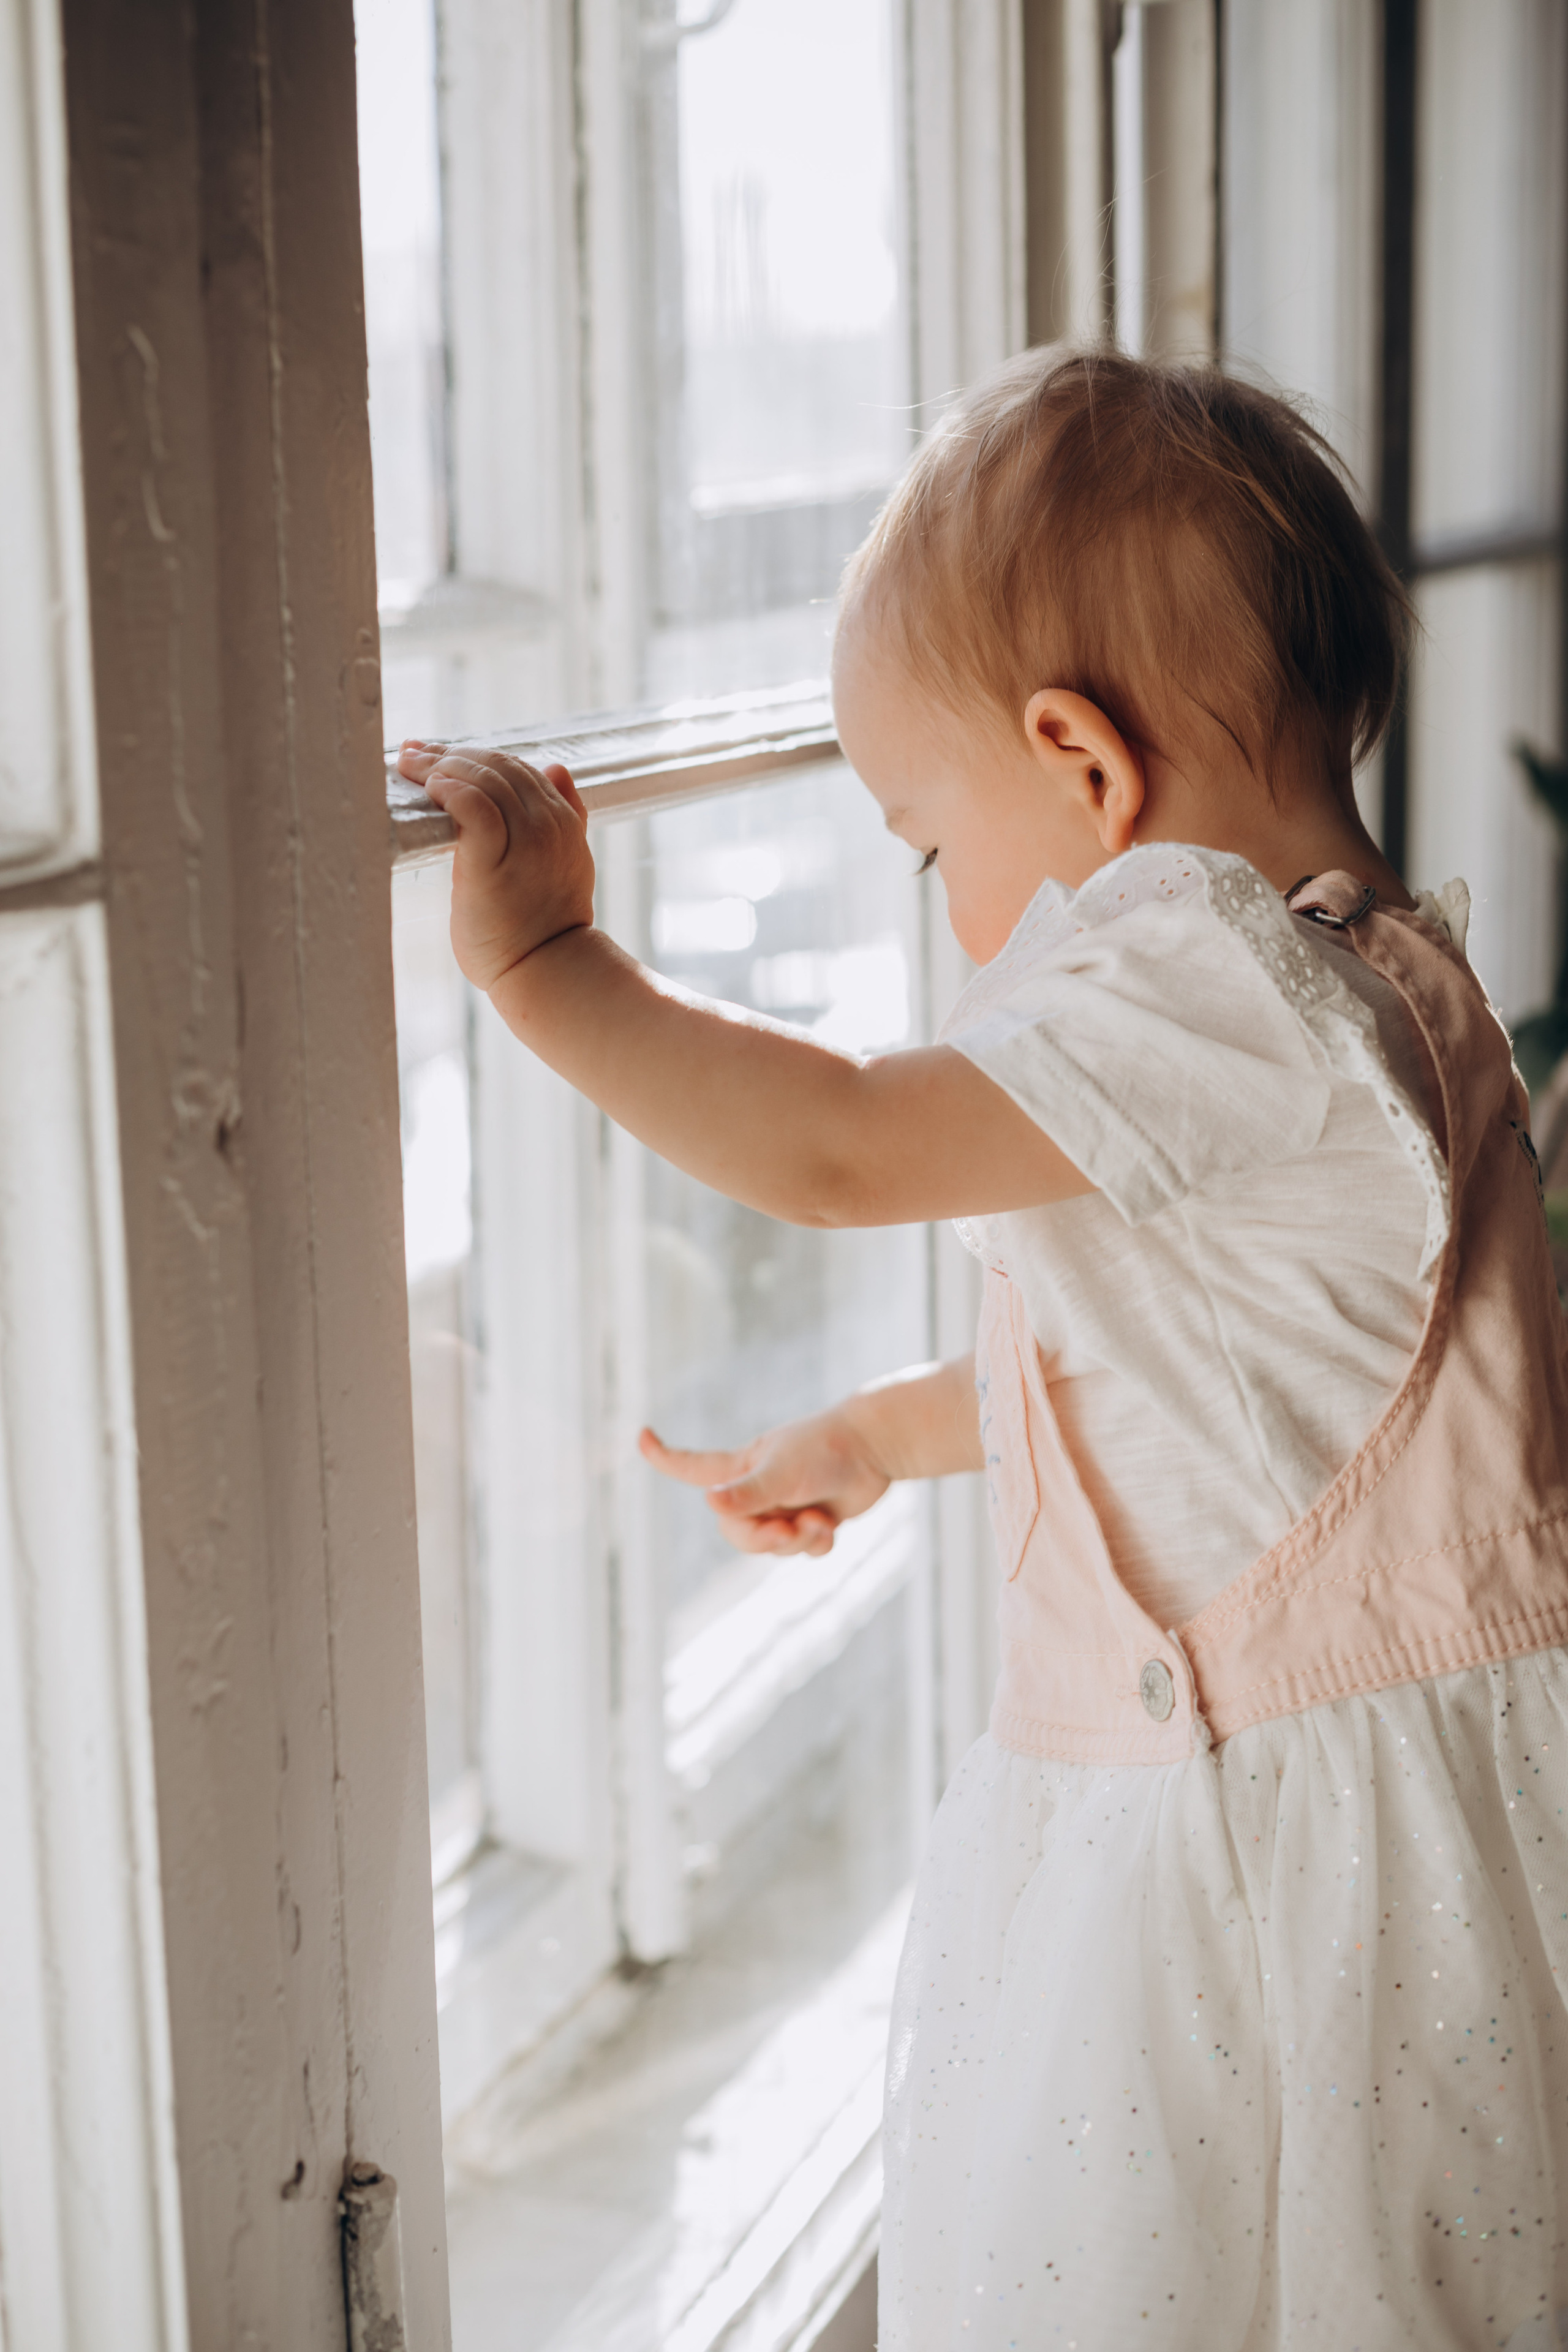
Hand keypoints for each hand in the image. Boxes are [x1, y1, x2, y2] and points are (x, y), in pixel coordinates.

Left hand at [397, 740, 596, 992]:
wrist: (544, 971)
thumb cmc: (542, 927)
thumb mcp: (566, 863)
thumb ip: (565, 817)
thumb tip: (556, 768)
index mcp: (564, 821)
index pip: (517, 767)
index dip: (474, 755)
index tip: (437, 755)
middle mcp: (549, 825)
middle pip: (498, 765)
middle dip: (451, 754)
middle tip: (413, 754)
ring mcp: (525, 842)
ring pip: (483, 779)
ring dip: (441, 766)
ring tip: (411, 768)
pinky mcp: (492, 862)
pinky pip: (472, 807)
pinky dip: (450, 790)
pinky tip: (431, 790)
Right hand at [639, 1407, 891, 1557]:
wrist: (877, 1447)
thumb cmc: (825, 1450)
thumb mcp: (782, 1473)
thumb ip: (748, 1494)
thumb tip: (709, 1504)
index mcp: (741, 1467)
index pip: (693, 1468)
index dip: (665, 1458)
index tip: (641, 1437)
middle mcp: (759, 1488)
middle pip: (737, 1532)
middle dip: (760, 1539)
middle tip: (785, 1530)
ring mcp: (786, 1504)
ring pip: (772, 1546)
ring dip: (794, 1543)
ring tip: (817, 1523)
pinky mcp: (813, 1518)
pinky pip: (801, 1549)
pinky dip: (814, 1545)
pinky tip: (829, 1530)